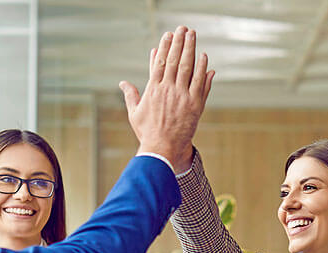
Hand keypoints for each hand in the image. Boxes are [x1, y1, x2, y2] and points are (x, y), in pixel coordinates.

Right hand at [119, 26, 214, 172]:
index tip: (167, 35)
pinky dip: (202, 68)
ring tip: (192, 35)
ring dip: (190, 49)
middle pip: (173, 60)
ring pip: (187, 67)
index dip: (164, 47)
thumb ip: (130, 95)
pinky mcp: (194, 104)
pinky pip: (199, 82)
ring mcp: (181, 96)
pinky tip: (204, 56)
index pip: (158, 63)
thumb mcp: (135, 113)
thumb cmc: (147, 132)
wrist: (162, 148)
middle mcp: (167, 90)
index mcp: (152, 90)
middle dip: (178, 42)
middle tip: (182, 28)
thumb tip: (123, 83)